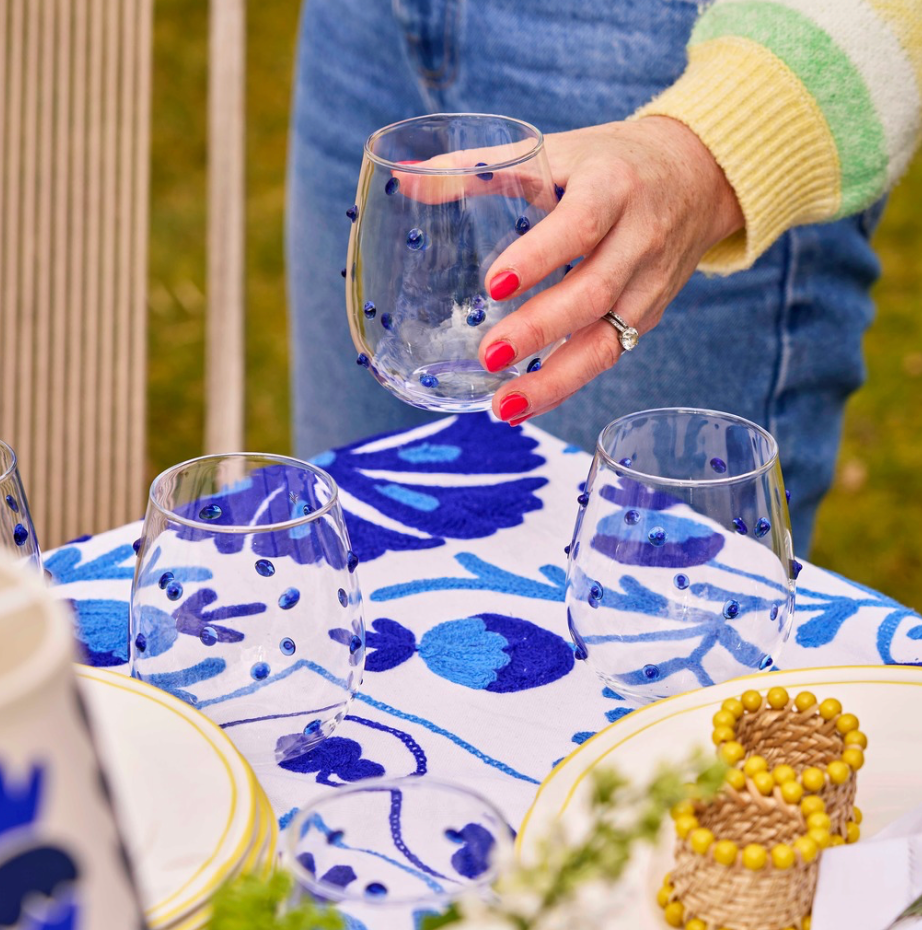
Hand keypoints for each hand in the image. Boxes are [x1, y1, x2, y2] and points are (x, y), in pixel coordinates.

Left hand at [477, 116, 743, 424]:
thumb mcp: (556, 151)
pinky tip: (526, 405)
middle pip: (594, 293)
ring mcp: (648, 285)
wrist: (695, 177)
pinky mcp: (648, 316)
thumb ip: (483, 168)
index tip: (494, 285)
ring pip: (607, 341)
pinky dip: (566, 384)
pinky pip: (608, 356)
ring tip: (504, 406)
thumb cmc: (610, 164)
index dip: (540, 256)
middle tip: (489, 356)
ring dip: (555, 380)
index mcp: (613, 186)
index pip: (581, 224)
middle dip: (541, 330)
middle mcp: (639, 238)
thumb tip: (404, 179)